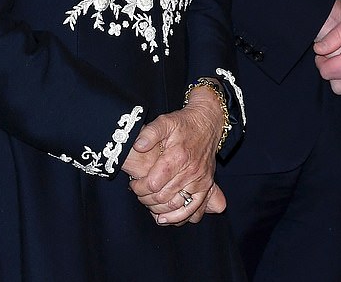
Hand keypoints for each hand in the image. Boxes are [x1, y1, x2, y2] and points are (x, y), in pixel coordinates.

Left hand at [122, 87, 224, 224]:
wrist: (207, 123)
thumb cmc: (183, 123)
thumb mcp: (165, 121)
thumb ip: (149, 133)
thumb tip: (137, 146)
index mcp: (177, 156)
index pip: (153, 183)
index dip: (139, 187)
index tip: (133, 183)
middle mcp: (190, 171)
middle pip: (162, 197)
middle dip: (145, 199)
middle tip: (139, 193)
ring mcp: (200, 181)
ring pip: (176, 206)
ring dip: (159, 210)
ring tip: (149, 205)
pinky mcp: (206, 186)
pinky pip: (194, 209)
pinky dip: (179, 217)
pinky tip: (166, 218)